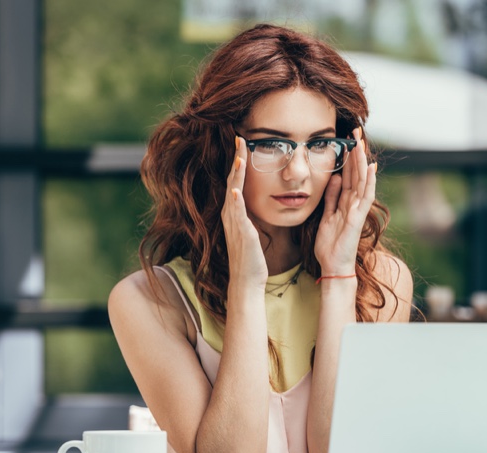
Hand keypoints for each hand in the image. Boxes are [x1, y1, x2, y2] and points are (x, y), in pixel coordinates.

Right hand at [221, 137, 267, 288]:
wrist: (246, 279)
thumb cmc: (252, 256)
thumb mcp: (251, 228)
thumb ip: (251, 213)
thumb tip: (255, 200)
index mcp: (234, 211)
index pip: (236, 180)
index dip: (239, 161)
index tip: (243, 142)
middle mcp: (231, 214)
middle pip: (231, 180)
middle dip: (236, 159)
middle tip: (239, 138)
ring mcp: (234, 224)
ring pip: (232, 193)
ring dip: (235, 175)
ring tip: (239, 157)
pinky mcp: (241, 235)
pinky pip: (237, 215)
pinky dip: (235, 202)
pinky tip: (235, 191)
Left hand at [314, 128, 375, 274]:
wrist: (333, 266)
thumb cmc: (330, 244)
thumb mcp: (327, 215)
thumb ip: (332, 197)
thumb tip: (335, 177)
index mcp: (346, 203)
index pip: (349, 175)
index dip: (349, 158)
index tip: (347, 140)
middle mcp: (354, 204)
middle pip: (357, 174)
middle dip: (356, 153)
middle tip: (355, 132)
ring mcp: (358, 210)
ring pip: (362, 181)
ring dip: (362, 161)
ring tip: (361, 143)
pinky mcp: (358, 218)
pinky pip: (365, 197)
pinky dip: (368, 182)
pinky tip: (370, 167)